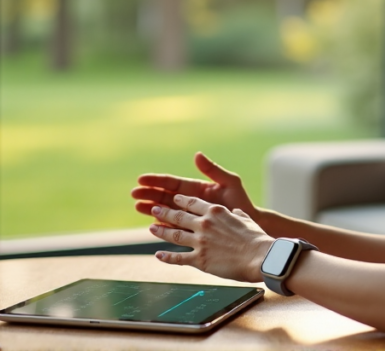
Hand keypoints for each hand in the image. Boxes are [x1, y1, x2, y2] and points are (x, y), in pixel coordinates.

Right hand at [132, 152, 258, 222]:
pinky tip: (152, 225)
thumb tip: (197, 155)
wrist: (250, 222)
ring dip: (151, 209)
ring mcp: (189, 216)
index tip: (142, 179)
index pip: (173, 183)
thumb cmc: (241, 201)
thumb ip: (213, 170)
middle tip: (134, 194)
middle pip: (165, 196)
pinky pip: (174, 227)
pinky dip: (163, 226)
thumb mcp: (230, 182)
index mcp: (196, 189)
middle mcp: (190, 202)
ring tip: (137, 207)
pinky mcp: (191, 229)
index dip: (157, 180)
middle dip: (149, 194)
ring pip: (165, 211)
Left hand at [149, 195, 271, 282]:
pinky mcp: (199, 259)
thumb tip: (235, 213)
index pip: (193, 203)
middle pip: (178, 216)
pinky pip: (178, 258)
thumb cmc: (257, 238)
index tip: (174, 199)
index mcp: (216, 212)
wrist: (259, 256)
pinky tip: (159, 255)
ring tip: (152, 228)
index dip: (181, 201)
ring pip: (174, 234)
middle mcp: (204, 224)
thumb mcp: (246, 219)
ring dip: (161, 231)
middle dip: (164, 212)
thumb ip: (236, 215)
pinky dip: (166, 257)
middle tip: (154, 209)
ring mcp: (200, 242)